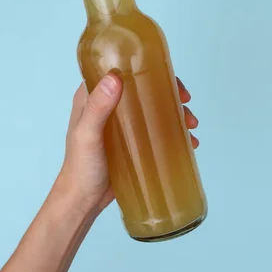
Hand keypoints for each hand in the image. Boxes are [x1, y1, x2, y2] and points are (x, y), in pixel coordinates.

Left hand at [57, 73, 198, 215]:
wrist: (84, 201)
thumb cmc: (80, 167)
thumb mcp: (87, 135)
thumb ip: (98, 108)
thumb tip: (115, 78)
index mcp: (93, 97)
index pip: (121, 72)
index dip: (146, 70)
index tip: (168, 78)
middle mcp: (110, 105)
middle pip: (145, 88)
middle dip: (169, 92)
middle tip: (185, 102)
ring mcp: (123, 124)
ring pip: (155, 108)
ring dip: (176, 113)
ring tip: (191, 125)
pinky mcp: (134, 141)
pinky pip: (157, 129)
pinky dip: (175, 132)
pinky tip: (189, 140)